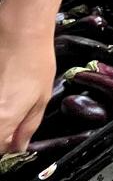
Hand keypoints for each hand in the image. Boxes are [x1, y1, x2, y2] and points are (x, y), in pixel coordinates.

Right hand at [0, 14, 56, 152]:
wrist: (20, 32)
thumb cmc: (34, 60)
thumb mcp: (41, 98)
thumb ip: (28, 127)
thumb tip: (19, 147)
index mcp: (3, 120)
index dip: (6, 149)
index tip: (13, 143)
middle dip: (1, 135)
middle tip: (11, 126)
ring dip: (0, 120)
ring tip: (9, 100)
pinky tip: (4, 93)